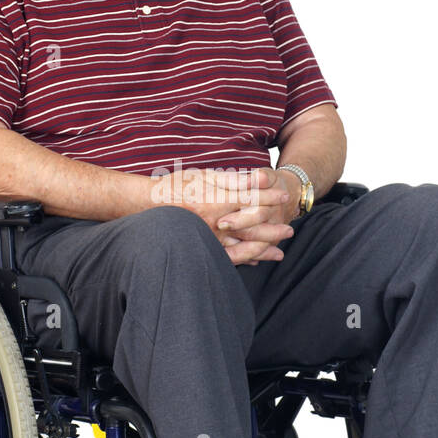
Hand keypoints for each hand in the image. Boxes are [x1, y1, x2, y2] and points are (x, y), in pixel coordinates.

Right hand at [150, 165, 295, 265]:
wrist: (148, 204)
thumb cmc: (177, 186)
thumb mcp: (206, 176)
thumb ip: (234, 179)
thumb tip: (260, 177)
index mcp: (218, 201)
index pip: (252, 200)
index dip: (270, 198)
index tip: (285, 196)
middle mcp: (216, 223)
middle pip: (253, 229)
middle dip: (273, 230)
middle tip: (290, 231)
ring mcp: (210, 238)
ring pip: (243, 248)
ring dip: (264, 250)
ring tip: (280, 253)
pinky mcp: (203, 247)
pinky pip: (228, 257)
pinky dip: (244, 259)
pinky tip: (255, 261)